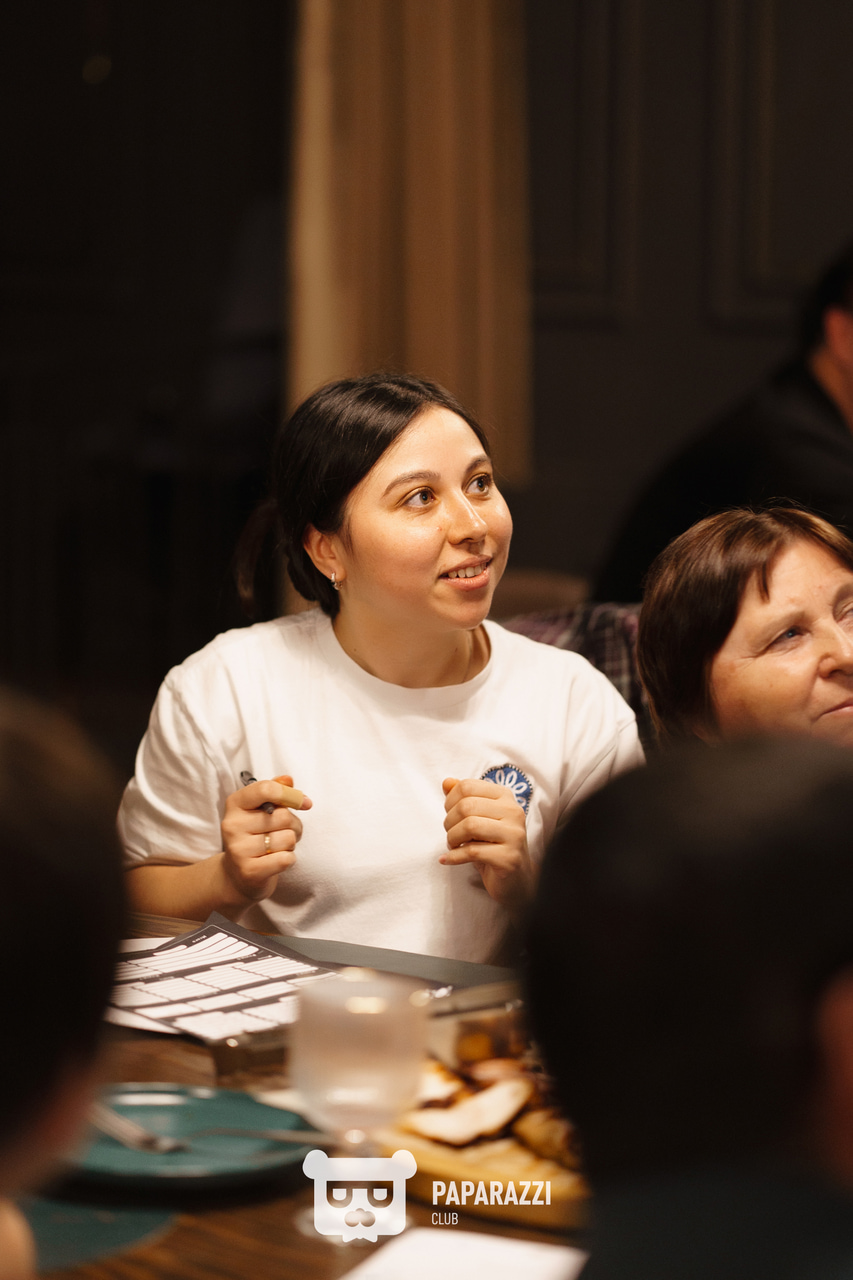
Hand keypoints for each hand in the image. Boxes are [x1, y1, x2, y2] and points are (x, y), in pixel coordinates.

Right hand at [220, 774, 311, 903]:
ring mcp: (238, 849)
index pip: (266, 789)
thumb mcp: (261, 810)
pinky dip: (289, 859)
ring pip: (287, 838)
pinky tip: (276, 860)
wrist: (237, 875)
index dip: (291, 795)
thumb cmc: (255, 836)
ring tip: (278, 847)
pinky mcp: (249, 871)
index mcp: (235, 804)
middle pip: (283, 816)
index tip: (304, 803)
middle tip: (285, 832)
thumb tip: (288, 780)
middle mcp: (232, 825)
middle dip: (294, 825)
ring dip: (291, 843)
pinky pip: (286, 859)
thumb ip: (275, 791)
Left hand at [440, 776, 533, 913]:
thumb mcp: (476, 818)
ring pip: (470, 826)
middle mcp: (514, 812)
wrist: (516, 879)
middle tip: (451, 835)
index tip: (450, 816)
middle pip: (466, 806)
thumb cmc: (492, 845)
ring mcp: (514, 835)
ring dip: (452, 838)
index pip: (467, 786)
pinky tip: (447, 859)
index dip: (450, 801)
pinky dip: (454, 856)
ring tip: (453, 846)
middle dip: (449, 822)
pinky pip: (472, 851)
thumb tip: (447, 782)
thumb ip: (462, 798)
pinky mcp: (509, 858)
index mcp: (505, 797)